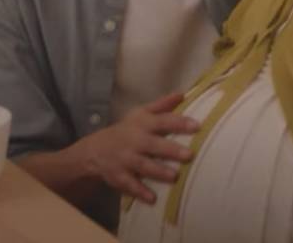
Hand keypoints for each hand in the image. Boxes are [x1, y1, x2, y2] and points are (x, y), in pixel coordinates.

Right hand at [77, 91, 198, 202]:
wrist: (96, 150)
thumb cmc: (128, 130)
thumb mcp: (141, 114)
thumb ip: (162, 105)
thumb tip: (182, 94)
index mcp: (143, 124)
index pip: (163, 121)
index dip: (179, 123)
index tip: (196, 126)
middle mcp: (135, 141)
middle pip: (154, 145)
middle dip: (171, 150)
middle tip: (189, 154)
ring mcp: (126, 159)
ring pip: (143, 166)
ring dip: (159, 172)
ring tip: (175, 176)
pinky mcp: (119, 176)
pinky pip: (130, 185)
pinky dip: (140, 192)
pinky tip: (152, 199)